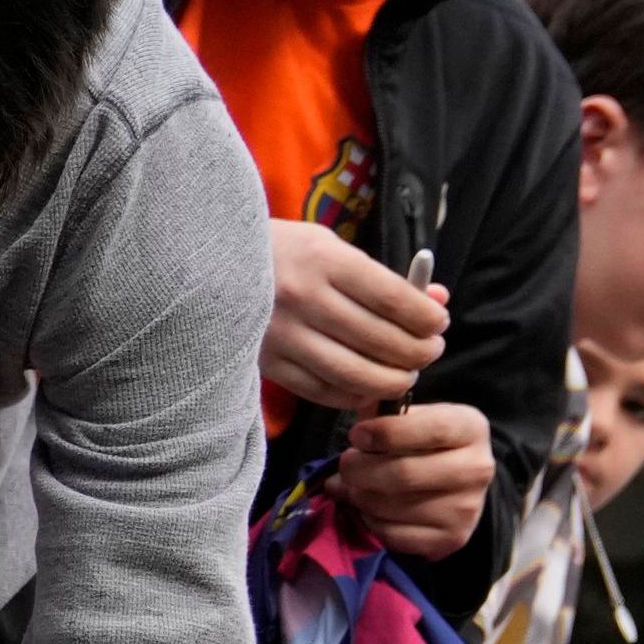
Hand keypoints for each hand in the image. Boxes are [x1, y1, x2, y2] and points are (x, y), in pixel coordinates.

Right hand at [261, 222, 443, 413]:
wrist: (205, 267)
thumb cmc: (281, 255)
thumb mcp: (331, 248)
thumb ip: (382, 278)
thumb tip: (436, 301)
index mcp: (323, 260)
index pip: (393, 298)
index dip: (425, 318)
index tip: (438, 324)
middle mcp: (302, 298)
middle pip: (380, 340)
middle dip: (418, 353)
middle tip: (428, 351)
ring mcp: (280, 335)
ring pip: (355, 373)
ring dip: (392, 381)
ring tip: (405, 375)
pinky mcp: (265, 363)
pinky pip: (321, 391)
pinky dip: (352, 395)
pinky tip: (366, 386)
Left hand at [330, 400, 492, 557]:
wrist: (456, 484)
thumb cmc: (424, 442)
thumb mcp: (413, 417)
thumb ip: (385, 413)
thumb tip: (356, 422)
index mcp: (471, 429)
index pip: (429, 429)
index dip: (385, 433)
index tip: (357, 435)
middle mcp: (477, 470)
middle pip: (402, 474)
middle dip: (359, 469)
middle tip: (345, 465)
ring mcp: (466, 509)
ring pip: (390, 507)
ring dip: (358, 496)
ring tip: (351, 485)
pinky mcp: (450, 540)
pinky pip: (391, 534)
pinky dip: (368, 521)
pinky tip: (367, 508)